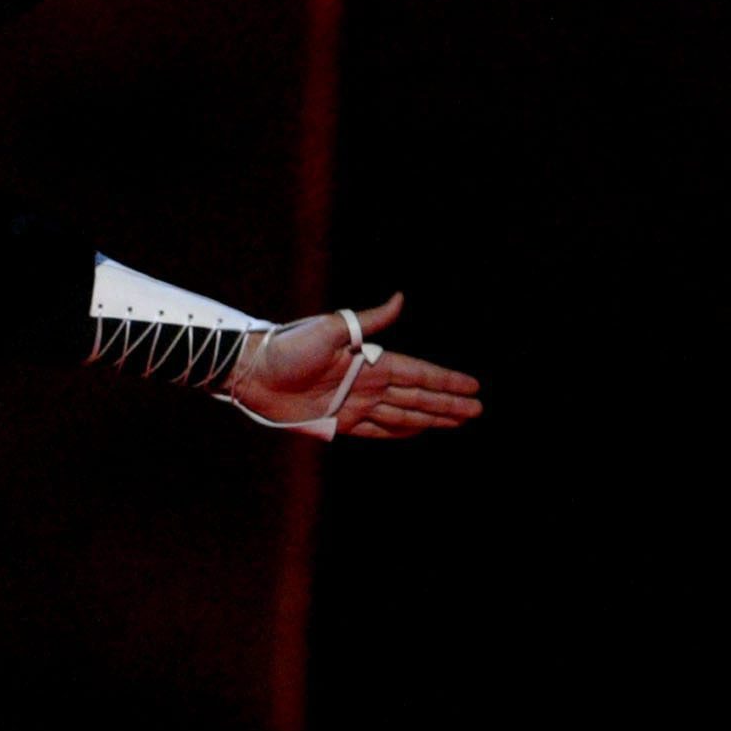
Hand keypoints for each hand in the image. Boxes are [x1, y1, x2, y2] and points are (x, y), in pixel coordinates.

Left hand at [227, 294, 483, 440]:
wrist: (252, 373)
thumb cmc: (287, 347)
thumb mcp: (330, 329)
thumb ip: (368, 321)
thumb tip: (401, 298)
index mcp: (369, 360)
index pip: (418, 373)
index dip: (445, 381)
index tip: (473, 386)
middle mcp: (367, 383)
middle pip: (417, 397)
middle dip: (448, 404)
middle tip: (478, 410)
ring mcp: (355, 404)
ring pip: (404, 415)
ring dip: (431, 418)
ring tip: (458, 421)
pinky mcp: (339, 423)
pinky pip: (379, 430)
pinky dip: (401, 431)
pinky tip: (418, 431)